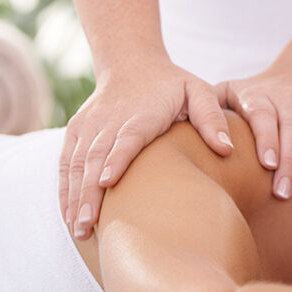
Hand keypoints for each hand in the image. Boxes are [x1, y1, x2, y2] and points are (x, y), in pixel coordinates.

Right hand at [60, 61, 232, 239]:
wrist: (131, 62)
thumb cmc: (171, 84)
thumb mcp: (198, 90)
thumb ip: (211, 117)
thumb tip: (226, 148)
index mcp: (141, 113)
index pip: (127, 137)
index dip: (116, 158)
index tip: (108, 182)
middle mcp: (110, 120)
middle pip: (96, 157)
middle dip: (90, 192)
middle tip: (88, 226)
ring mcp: (90, 126)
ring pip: (77, 163)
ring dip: (75, 196)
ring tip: (78, 229)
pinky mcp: (77, 131)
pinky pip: (66, 162)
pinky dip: (64, 189)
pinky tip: (68, 216)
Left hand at [214, 65, 291, 200]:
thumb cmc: (251, 95)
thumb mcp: (226, 93)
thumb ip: (207, 111)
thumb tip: (184, 136)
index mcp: (258, 95)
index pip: (264, 115)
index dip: (268, 138)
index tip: (268, 165)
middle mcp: (288, 97)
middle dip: (291, 161)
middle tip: (285, 194)